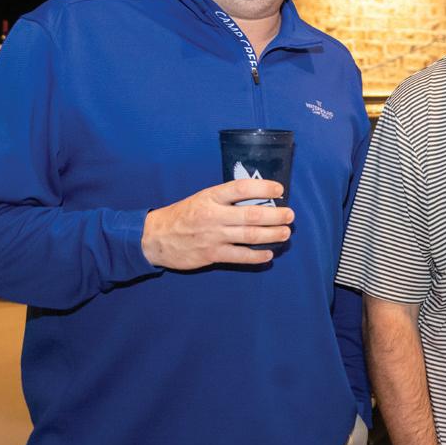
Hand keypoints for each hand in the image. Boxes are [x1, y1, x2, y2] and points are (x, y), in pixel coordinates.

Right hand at [141, 179, 293, 268]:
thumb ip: (226, 198)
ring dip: (272, 235)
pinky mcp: (211, 254)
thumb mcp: (202, 198)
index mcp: (211, 196)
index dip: (264, 188)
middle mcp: (214, 215)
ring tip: (285, 233)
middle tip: (290, 215)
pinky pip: (240, 256)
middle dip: (276, 215)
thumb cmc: (183, 215)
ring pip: (250, 235)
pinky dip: (257, 256)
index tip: (280, 190)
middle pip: (252, 214)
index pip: (242, 188)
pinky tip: (268, 254)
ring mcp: (213, 236)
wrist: (155, 238)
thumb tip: (257, 198)